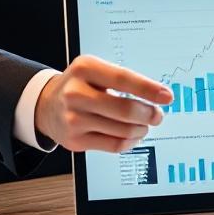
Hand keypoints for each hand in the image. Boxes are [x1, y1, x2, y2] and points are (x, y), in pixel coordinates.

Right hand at [35, 55, 172, 151]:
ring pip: (123, 131)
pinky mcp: (75, 140)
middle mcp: (75, 93)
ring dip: (141, 129)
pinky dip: (130, 142)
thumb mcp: (95, 70)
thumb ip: (122, 80)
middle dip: (149, 114)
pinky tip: (133, 135)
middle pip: (125, 110)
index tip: (167, 96)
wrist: (47, 104)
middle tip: (157, 115)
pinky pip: (114, 146)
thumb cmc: (79, 85)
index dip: (148, 89)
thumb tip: (157, 97)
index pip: (123, 79)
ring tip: (143, 124)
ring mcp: (74, 119)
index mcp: (84, 68)